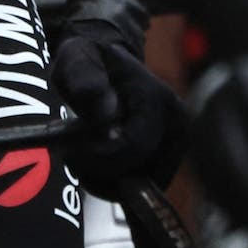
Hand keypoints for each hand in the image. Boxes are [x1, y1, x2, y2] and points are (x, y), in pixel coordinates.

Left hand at [51, 27, 179, 195]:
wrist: (109, 65)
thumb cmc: (89, 63)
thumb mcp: (76, 62)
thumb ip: (85, 82)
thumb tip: (104, 113)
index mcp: (157, 99)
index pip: (134, 147)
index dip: (100, 159)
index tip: (69, 154)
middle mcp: (177, 123)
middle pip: (143, 172)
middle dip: (103, 174)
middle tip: (72, 159)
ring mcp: (178, 142)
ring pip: (145, 185)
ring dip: (110, 182)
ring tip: (83, 161)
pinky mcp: (171, 157)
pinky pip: (147, 186)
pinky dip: (120, 184)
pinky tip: (98, 169)